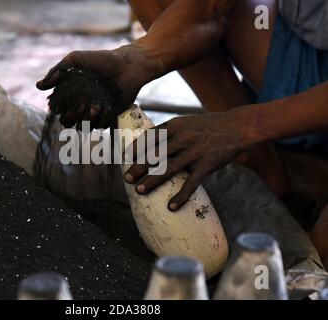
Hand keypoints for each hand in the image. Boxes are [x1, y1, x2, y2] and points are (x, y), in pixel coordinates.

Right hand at [36, 44, 162, 127]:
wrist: (128, 65)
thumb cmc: (102, 60)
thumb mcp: (76, 60)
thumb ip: (57, 71)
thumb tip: (38, 86)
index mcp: (70, 93)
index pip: (58, 110)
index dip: (58, 110)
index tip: (64, 102)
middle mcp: (80, 105)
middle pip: (67, 122)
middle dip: (72, 117)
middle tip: (82, 105)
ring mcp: (94, 112)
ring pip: (84, 127)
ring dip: (88, 119)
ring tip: (97, 106)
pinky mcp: (108, 116)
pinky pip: (101, 126)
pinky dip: (103, 119)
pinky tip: (107, 107)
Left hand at [124, 111, 250, 210]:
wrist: (236, 126)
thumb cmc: (206, 126)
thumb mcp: (185, 122)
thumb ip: (168, 132)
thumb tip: (146, 144)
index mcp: (175, 125)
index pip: (150, 136)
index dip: (136, 147)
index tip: (124, 157)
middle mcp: (182, 137)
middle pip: (155, 154)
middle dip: (138, 167)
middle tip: (126, 179)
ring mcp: (194, 151)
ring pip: (169, 168)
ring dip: (152, 181)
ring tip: (140, 190)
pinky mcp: (207, 164)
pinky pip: (191, 183)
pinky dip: (181, 196)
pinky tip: (171, 206)